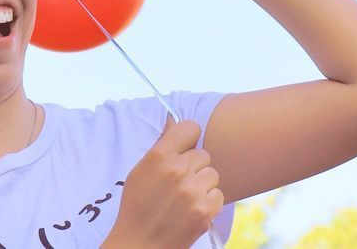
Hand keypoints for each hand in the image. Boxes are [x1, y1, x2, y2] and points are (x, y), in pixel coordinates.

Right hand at [105, 116, 223, 248]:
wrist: (139, 243)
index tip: (184, 149)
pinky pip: (219, 195)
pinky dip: (208, 203)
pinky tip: (192, 210)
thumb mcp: (140, 171)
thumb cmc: (137, 206)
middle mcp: (178, 169)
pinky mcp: (205, 210)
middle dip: (194, 167)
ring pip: (212, 174)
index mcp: (159, 155)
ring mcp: (193, 191)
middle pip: (203, 154)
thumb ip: (161, 145)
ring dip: (202, 185)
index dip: (188, 139)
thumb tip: (173, 120)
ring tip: (185, 198)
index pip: (191, 127)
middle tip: (178, 184)